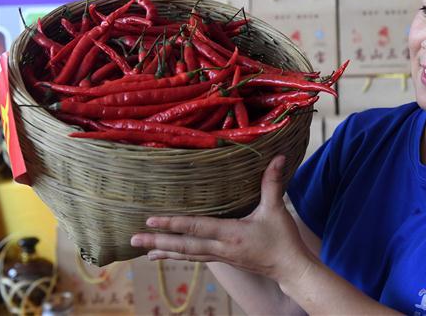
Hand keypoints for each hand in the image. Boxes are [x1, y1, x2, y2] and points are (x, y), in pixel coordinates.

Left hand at [130, 156, 313, 286]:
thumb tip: (277, 157)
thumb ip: (272, 182)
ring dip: (165, 251)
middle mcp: (221, 248)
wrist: (290, 268)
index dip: (173, 224)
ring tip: (144, 251)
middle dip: (158, 242)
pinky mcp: (224, 260)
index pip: (196, 227)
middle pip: (184, 246)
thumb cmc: (282, 239)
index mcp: (231, 234)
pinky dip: (180, 255)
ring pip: (187, 254)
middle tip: (134, 239)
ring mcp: (221, 256)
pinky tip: (169, 254)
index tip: (151, 220)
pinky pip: (196, 257)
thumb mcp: (277, 209)